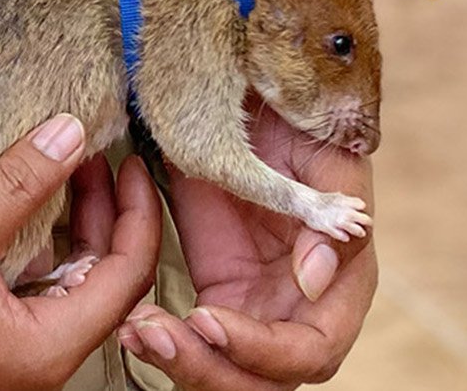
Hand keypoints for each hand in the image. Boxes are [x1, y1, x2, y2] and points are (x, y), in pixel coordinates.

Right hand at [0, 114, 161, 390]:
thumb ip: (14, 188)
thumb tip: (69, 134)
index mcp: (49, 345)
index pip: (127, 273)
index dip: (138, 212)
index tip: (130, 161)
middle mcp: (43, 353)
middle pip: (105, 275)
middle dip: (106, 210)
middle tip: (95, 153)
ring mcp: (16, 346)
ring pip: (71, 277)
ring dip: (73, 221)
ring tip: (63, 165)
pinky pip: (35, 283)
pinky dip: (40, 239)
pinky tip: (25, 202)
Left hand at [119, 101, 376, 389]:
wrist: (259, 103)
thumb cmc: (303, 129)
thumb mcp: (327, 157)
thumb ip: (327, 215)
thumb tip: (313, 279)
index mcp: (339, 291)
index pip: (309, 350)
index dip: (262, 349)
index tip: (207, 318)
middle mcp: (297, 314)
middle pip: (260, 381)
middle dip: (207, 369)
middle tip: (157, 336)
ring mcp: (253, 312)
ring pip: (220, 370)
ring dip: (177, 362)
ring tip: (136, 331)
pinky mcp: (213, 298)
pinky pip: (188, 339)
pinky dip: (158, 340)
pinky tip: (127, 325)